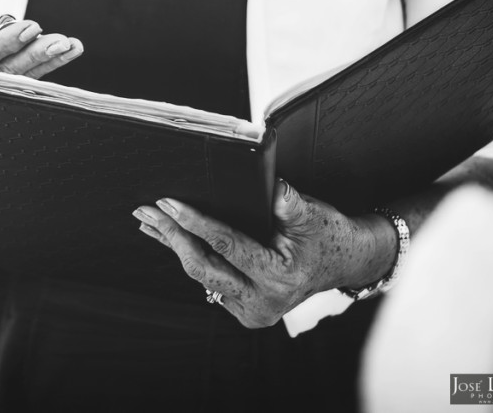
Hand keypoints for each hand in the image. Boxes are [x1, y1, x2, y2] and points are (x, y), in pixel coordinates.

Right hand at [0, 1, 82, 78]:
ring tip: (72, 46)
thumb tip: (2, 23)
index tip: (30, 27)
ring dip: (50, 61)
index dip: (6, 43)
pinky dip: (51, 64)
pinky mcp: (7, 84)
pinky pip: (30, 76)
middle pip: (7, 71)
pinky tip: (70, 51)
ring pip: (22, 76)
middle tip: (60, 42)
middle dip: (36, 55)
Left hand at [132, 180, 395, 327]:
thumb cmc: (327, 233)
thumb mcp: (312, 213)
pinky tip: (171, 238)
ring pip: (201, 275)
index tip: (168, 203)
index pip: (226, 245)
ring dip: (174, 246)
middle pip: (202, 267)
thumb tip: (265, 180)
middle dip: (171, 236)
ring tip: (149, 221)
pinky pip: (209, 281)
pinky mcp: (243, 310)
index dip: (194, 222)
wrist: (346, 262)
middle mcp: (262, 302)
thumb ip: (287, 201)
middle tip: (146, 211)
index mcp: (278, 277)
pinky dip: (191, 256)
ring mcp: (251, 311)